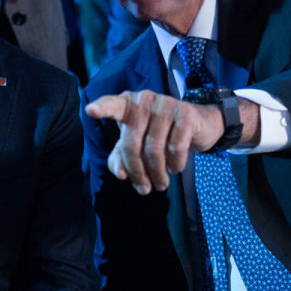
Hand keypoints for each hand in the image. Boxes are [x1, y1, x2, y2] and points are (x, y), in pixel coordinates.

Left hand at [85, 90, 228, 194]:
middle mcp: (144, 100)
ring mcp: (165, 104)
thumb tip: (121, 174)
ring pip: (154, 149)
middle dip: (136, 172)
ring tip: (160, 184)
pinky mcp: (185, 113)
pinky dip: (175, 164)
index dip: (101, 108)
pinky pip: (175, 147)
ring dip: (157, 174)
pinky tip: (175, 169)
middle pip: (131, 144)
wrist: (199, 125)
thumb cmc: (161, 134)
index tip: (90, 111)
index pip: (112, 105)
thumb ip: (121, 157)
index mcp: (127, 104)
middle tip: (144, 190)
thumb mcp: (138, 144)